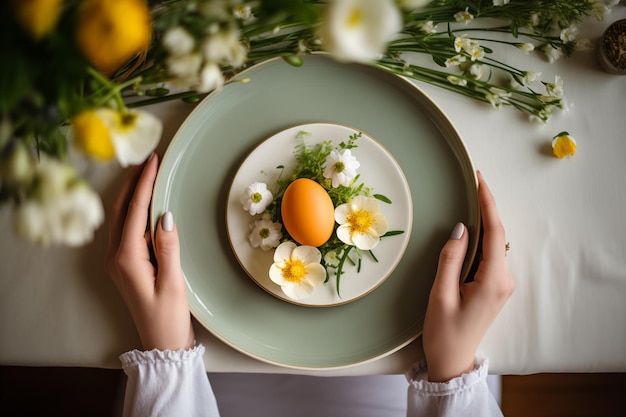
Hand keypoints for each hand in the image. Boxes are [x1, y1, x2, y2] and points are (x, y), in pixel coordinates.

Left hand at [106, 154, 194, 350]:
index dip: (144, 183)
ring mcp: (118, 261)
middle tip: (149, 160)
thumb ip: (168, 247)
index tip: (154, 160)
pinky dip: (134, 211)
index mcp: (126, 258)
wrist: (160, 343)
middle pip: (121, 210)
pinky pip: (126, 229)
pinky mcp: (125, 265)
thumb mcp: (173, 282)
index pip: (135, 211)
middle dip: (133, 182)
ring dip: (132, 194)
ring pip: (121, 218)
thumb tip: (165, 214)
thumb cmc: (168, 317)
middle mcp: (116, 256)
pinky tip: (146, 204)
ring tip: (147, 174)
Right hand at [423, 171, 514, 381]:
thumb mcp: (441, 295)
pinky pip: (489, 256)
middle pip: (497, 235)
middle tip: (472, 182)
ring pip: (494, 245)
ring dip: (483, 223)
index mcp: (493, 281)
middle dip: (486, 208)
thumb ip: (451, 259)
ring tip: (469, 199)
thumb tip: (461, 228)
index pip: (495, 233)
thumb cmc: (444, 333)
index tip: (480, 180)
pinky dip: (481, 239)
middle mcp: (504, 280)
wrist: (452, 363)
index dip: (487, 203)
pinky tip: (470, 229)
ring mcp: (501, 285)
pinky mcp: (494, 288)